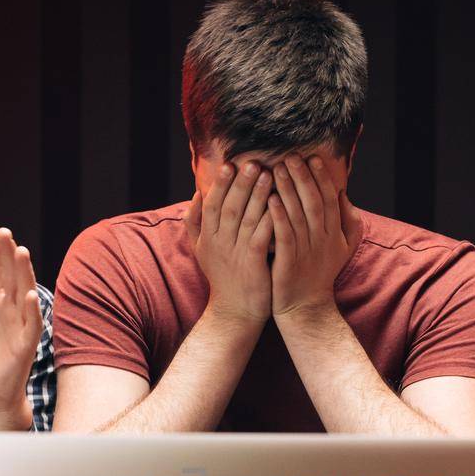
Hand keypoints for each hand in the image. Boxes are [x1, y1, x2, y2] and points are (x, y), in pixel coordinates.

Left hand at [0, 224, 41, 431]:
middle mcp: (12, 310)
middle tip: (2, 230)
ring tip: (21, 251)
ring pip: (25, 294)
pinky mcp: (26, 345)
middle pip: (12, 276)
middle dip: (8, 254)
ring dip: (24, 274)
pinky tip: (31, 295)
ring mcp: (21, 326)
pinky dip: (33, 311)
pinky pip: (32, 325)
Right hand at [186, 160, 274, 323]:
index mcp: (208, 237)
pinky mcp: (253, 266)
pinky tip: (278, 206)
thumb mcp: (202, 250)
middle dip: (240, 184)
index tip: (229, 164)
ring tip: (268, 175)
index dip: (220, 184)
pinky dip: (267, 221)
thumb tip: (196, 194)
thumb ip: (196, 223)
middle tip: (252, 162)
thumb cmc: (224, 278)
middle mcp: (219, 243)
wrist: (235, 313)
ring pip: (245, 220)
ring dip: (257, 196)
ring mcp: (236, 255)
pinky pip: (260, 239)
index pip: (213, 204)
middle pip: (229, 207)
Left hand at [268, 154, 360, 319]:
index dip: (322, 178)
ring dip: (288, 190)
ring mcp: (306, 252)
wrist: (306, 309)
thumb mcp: (342, 248)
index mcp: (334, 234)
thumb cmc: (319, 274)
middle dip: (303, 178)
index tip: (312, 158)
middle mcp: (323, 240)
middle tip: (290, 156)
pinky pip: (285, 235)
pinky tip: (270, 199)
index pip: (330, 199)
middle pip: (314, 202)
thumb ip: (347, 220)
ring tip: (276, 169)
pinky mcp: (289, 263)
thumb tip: (343, 193)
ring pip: (298, 215)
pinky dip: (278, 217)